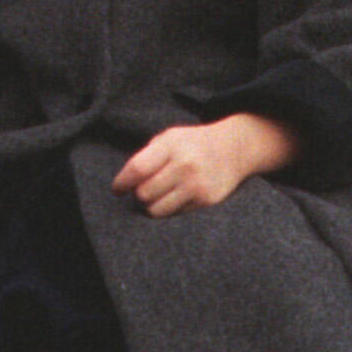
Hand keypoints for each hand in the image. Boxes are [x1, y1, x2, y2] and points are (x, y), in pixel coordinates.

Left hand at [112, 112, 294, 217]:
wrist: (234, 149)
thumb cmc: (194, 144)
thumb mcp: (170, 138)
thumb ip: (148, 156)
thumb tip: (126, 183)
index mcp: (171, 145)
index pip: (138, 169)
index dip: (122, 183)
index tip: (117, 190)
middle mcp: (185, 165)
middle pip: (144, 193)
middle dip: (139, 194)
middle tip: (144, 190)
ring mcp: (197, 185)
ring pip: (157, 209)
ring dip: (152, 205)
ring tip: (158, 196)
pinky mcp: (206, 201)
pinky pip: (175, 213)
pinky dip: (170, 208)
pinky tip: (177, 197)